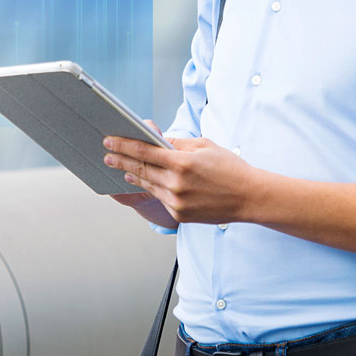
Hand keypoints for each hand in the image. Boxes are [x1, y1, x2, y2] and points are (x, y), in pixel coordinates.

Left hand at [102, 131, 261, 223]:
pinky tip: (142, 182)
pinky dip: (151, 189)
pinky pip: (161, 198)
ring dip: (133, 176)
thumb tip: (157, 140)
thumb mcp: (204, 146)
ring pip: (148, 185)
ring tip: (121, 169)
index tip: (109, 141)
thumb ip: (177, 143)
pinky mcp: (180, 215)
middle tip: (106, 155)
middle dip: (121, 161)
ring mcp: (177, 202)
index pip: (144, 152)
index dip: (123, 146)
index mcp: (182, 162)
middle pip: (140, 170)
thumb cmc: (229, 168)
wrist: (249, 197)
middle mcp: (176, 183)